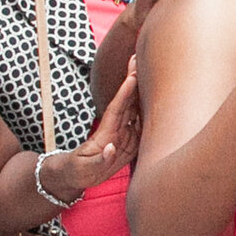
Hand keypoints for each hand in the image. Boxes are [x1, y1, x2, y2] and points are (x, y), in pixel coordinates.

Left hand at [40, 65, 143, 200]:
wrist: (78, 176)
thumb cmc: (78, 171)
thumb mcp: (84, 168)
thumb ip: (99, 160)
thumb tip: (110, 148)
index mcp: (105, 133)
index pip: (116, 109)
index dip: (125, 93)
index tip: (133, 77)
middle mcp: (116, 130)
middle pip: (127, 102)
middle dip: (133, 80)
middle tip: (138, 58)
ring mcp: (123, 134)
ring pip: (136, 109)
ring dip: (142, 91)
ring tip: (149, 70)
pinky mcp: (129, 143)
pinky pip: (142, 126)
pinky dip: (149, 111)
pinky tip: (157, 98)